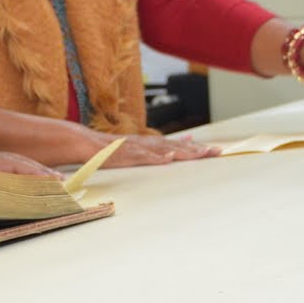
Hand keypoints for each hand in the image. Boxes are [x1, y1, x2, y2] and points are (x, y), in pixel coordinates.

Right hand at [85, 132, 219, 168]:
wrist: (86, 143)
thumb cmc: (112, 149)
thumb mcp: (138, 149)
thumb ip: (158, 148)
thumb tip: (181, 143)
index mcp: (151, 143)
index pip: (178, 144)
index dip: (197, 147)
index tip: (215, 150)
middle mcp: (147, 143)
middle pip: (177, 146)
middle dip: (197, 149)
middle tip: (217, 152)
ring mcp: (137, 148)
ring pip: (164, 149)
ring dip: (183, 151)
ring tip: (200, 154)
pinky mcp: (126, 155)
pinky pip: (143, 156)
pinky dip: (155, 157)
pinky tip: (167, 158)